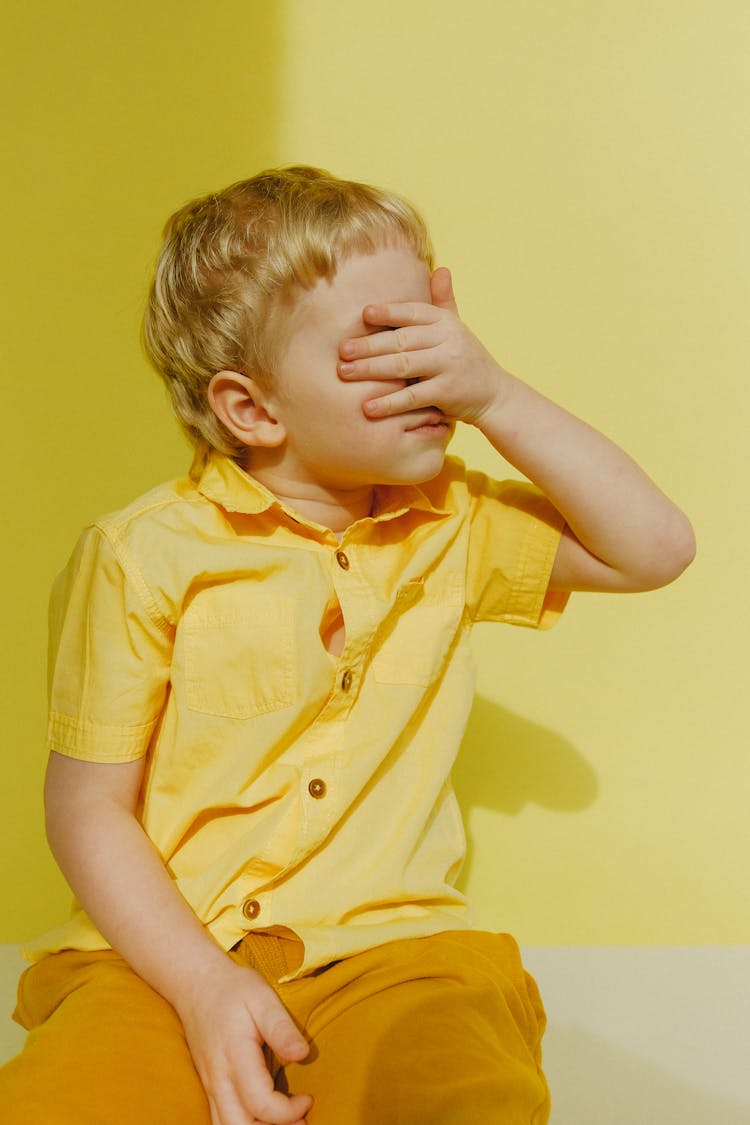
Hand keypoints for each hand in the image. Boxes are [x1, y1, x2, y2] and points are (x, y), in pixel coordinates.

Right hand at [174, 960, 311, 1124]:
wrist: (197, 985)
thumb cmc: (234, 990)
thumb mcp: (262, 998)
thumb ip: (281, 1028)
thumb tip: (302, 1054)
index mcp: (235, 1058)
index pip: (260, 1105)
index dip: (288, 1112)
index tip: (308, 1098)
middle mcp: (218, 1079)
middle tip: (300, 1118)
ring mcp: (210, 1086)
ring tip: (285, 1119)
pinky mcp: (209, 1087)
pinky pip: (222, 1120)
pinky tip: (265, 1116)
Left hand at [338, 267, 508, 425]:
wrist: (496, 395)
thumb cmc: (467, 359)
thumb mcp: (457, 328)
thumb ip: (444, 301)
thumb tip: (440, 269)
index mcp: (446, 322)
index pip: (413, 313)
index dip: (389, 313)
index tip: (363, 314)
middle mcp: (448, 340)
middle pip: (401, 340)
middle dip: (369, 345)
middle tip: (341, 350)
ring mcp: (448, 366)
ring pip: (403, 365)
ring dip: (370, 369)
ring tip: (344, 372)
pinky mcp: (447, 393)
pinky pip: (412, 397)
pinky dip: (389, 403)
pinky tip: (367, 406)